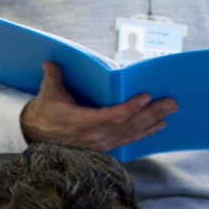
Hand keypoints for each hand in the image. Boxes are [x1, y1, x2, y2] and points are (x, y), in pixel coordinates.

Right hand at [19, 62, 176, 150]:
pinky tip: (158, 126)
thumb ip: (53, 77)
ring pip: (132, 133)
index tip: (145, 97)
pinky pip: (128, 140)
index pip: (111, 116)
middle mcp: (95, 137)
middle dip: (152, 113)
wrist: (37, 134)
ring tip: (170, 112)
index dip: (130, 108)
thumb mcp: (47, 93)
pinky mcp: (104, 146)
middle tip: (172, 103)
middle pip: (129, 125)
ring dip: (153, 122)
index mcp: (82, 123)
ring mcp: (101, 143)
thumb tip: (51, 62)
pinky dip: (144, 133)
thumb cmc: (44, 111)